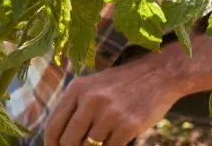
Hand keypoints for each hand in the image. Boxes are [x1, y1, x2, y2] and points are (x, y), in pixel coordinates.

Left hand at [42, 58, 184, 145]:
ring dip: (96, 145)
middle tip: (83, 145)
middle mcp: (91, 100)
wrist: (159, 74)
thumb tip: (59, 140)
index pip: (53, 126)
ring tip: (107, 133)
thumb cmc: (123, 84)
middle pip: (68, 141)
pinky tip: (118, 137)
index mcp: (78, 88)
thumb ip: (75, 108)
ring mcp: (110, 113)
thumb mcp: (93, 86)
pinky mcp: (128, 126)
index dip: (51, 144)